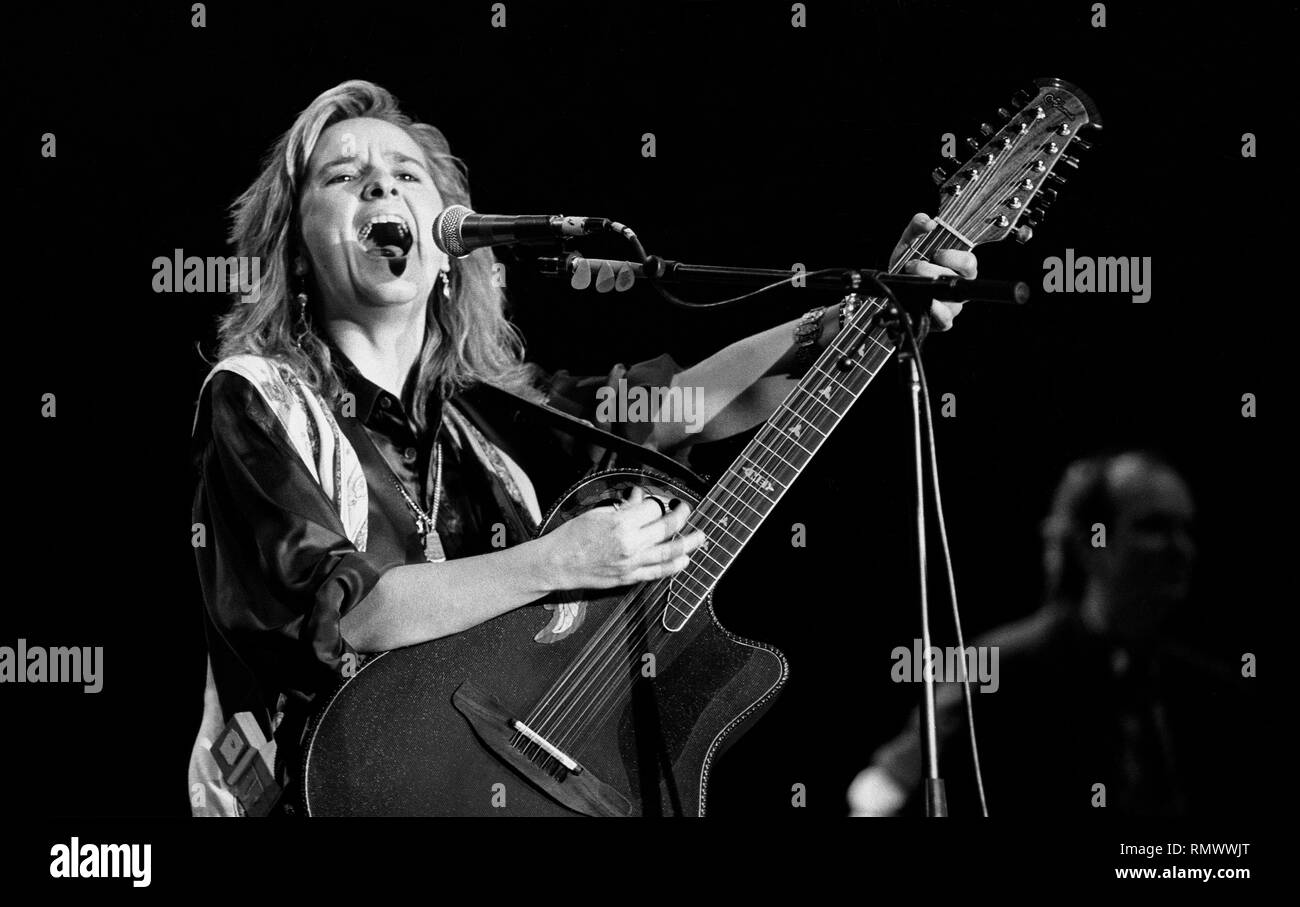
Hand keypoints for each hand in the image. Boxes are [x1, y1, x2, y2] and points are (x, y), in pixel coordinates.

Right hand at [538, 485, 706, 590]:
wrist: (558, 564)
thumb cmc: (572, 537)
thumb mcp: (597, 514)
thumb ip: (623, 507)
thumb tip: (639, 497)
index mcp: (620, 524)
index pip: (652, 508)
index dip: (656, 502)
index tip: (655, 501)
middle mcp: (630, 544)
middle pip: (666, 528)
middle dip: (680, 516)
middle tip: (686, 510)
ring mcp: (631, 563)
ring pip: (668, 553)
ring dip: (688, 544)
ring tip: (700, 537)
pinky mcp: (629, 578)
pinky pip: (657, 573)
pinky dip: (673, 567)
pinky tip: (684, 561)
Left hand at [889, 213, 978, 330]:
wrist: (888, 289)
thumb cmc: (906, 265)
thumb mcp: (909, 242)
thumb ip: (917, 226)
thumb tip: (928, 222)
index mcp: (958, 268)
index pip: (969, 262)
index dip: (953, 257)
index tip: (935, 253)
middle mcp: (958, 288)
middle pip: (956, 281)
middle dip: (930, 271)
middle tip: (912, 266)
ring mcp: (951, 307)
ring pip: (951, 301)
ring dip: (926, 289)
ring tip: (909, 282)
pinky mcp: (940, 322)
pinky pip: (945, 321)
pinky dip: (935, 312)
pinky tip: (925, 303)